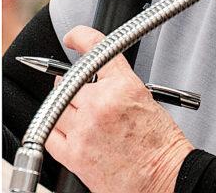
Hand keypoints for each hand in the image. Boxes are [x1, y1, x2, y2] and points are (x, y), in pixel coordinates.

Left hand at [47, 26, 193, 192]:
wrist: (167, 179)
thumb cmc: (161, 146)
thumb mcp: (146, 99)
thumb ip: (116, 85)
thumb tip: (92, 79)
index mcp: (123, 86)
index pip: (95, 50)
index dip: (80, 37)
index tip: (73, 37)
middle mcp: (100, 104)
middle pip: (68, 82)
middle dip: (71, 84)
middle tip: (79, 92)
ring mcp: (84, 129)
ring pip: (56, 106)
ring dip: (62, 106)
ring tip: (76, 115)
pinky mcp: (74, 154)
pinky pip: (49, 133)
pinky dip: (53, 129)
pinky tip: (65, 131)